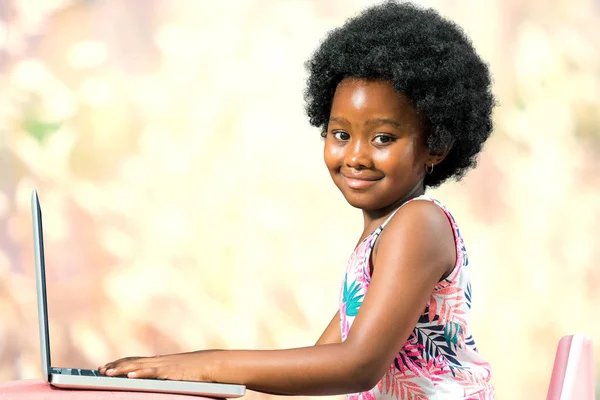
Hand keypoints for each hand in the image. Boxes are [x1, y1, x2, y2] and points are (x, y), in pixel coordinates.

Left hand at [99, 351, 218, 380]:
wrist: (211, 364)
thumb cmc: (195, 370)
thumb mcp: (176, 372)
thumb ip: (164, 373)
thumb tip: (154, 378)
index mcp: (159, 361)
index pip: (134, 360)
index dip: (119, 363)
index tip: (105, 367)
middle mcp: (159, 361)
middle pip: (132, 362)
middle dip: (115, 366)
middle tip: (100, 370)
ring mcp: (164, 366)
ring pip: (139, 366)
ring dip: (122, 369)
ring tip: (108, 373)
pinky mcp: (171, 372)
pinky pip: (153, 373)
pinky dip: (141, 374)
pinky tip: (131, 376)